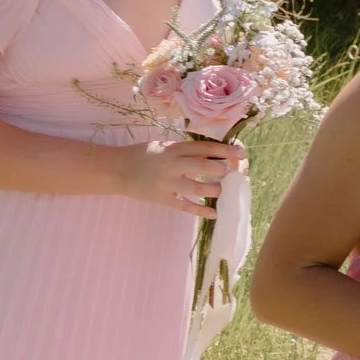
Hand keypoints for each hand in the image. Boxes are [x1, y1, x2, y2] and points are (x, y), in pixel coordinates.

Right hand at [119, 137, 244, 214]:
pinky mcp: (162, 198)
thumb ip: (187, 151)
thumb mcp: (165, 147)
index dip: (225, 151)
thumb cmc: (145, 156)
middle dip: (223, 171)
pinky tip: (214, 213)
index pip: (204, 148)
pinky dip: (201, 209)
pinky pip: (185, 205)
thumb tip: (217, 155)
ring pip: (198, 187)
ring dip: (216, 190)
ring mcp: (167, 182)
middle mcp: (172, 164)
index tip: (242, 154)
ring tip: (223, 191)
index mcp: (174, 149)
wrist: (117, 170)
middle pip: (204, 166)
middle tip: (234, 174)